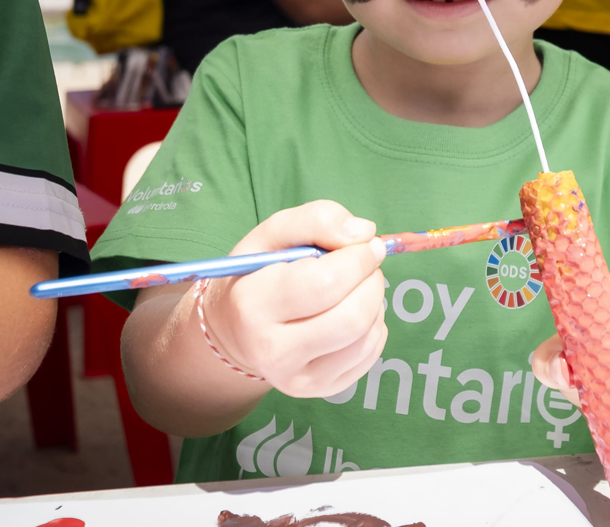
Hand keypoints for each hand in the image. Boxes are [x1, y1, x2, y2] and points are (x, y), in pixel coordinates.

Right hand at [199, 201, 386, 397]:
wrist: (234, 330)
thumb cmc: (257, 273)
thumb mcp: (272, 234)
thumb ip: (316, 219)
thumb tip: (364, 233)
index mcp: (253, 305)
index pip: (326, 283)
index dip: (358, 258)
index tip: (366, 243)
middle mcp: (272, 352)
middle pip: (352, 317)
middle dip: (372, 280)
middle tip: (367, 263)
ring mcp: (296, 379)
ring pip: (366, 337)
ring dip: (375, 301)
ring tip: (356, 286)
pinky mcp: (319, 390)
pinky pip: (370, 355)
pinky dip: (374, 325)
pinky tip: (352, 311)